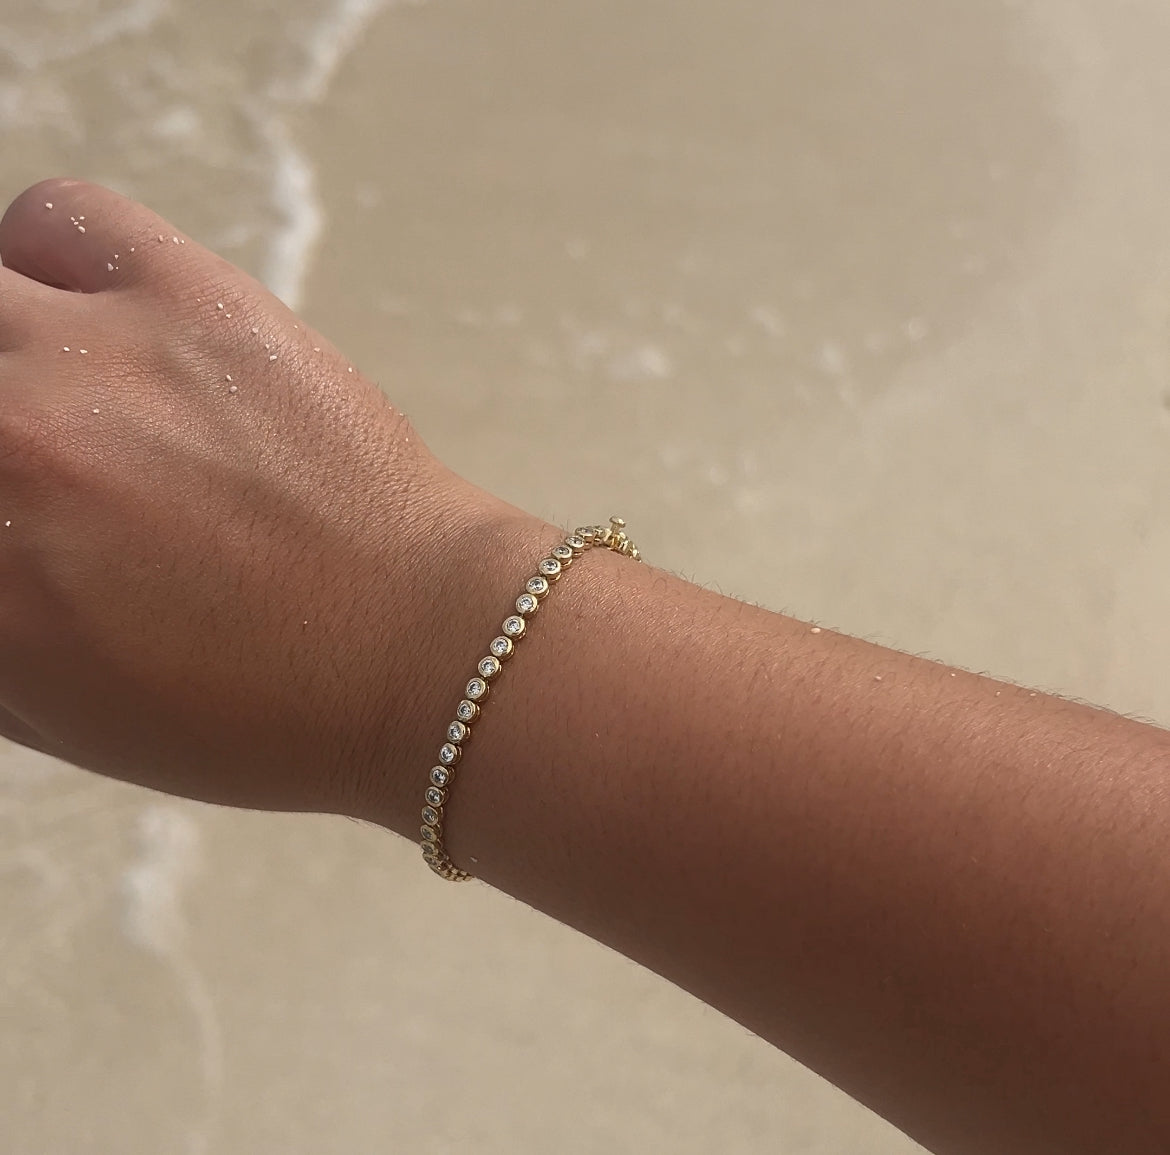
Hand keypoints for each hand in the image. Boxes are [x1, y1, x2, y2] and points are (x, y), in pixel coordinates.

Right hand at [0, 178, 501, 819]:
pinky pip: (57, 219)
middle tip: (25, 454)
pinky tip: (84, 316)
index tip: (2, 505)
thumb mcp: (63, 708)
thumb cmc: (260, 710)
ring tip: (42, 389)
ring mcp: (94, 357)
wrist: (422, 650)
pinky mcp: (195, 299)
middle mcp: (7, 448)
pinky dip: (44, 257)